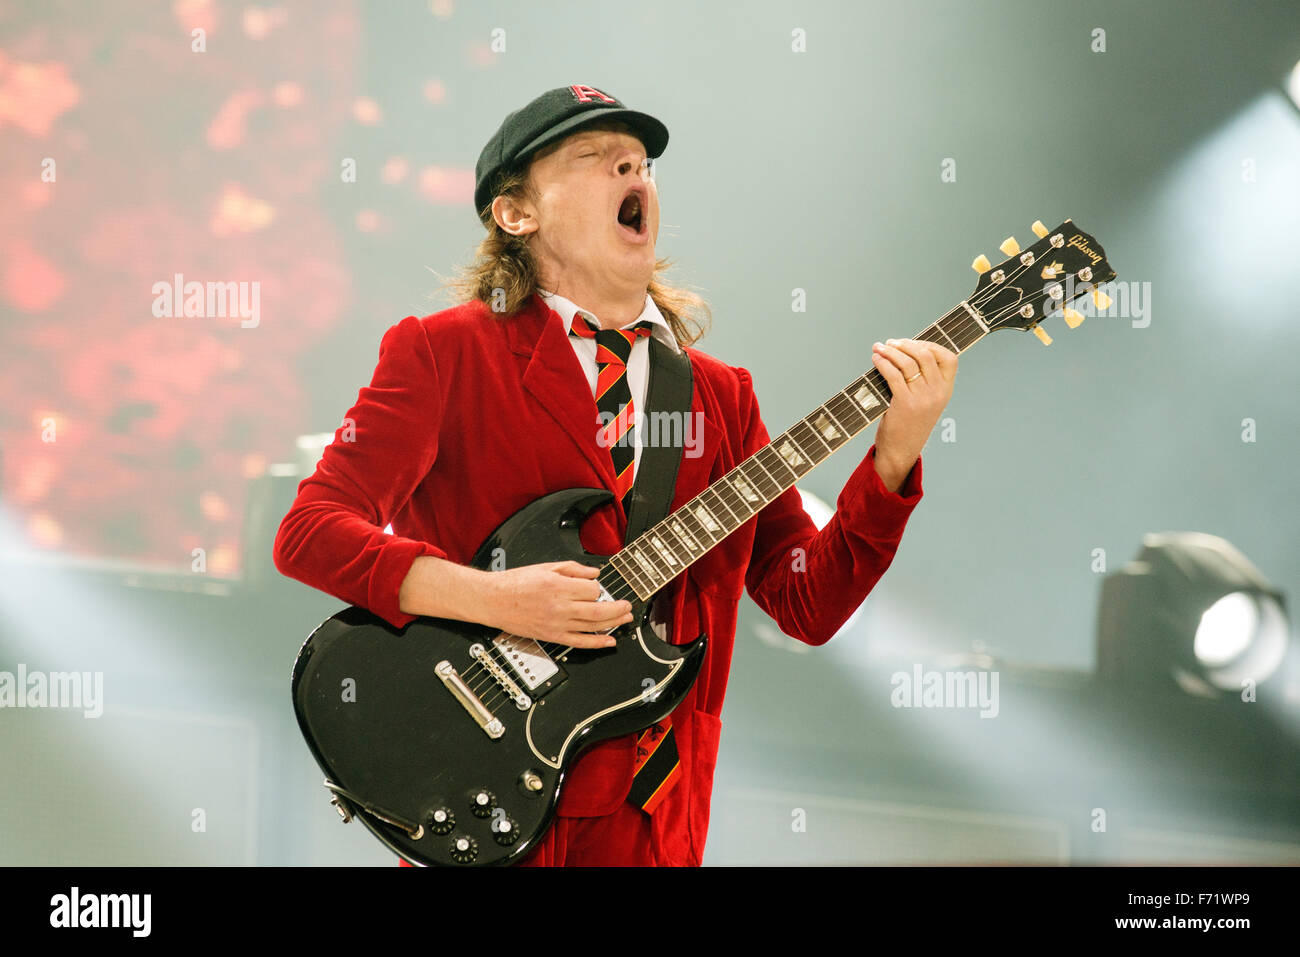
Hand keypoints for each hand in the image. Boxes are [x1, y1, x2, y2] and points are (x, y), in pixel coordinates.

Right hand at [482, 560, 632, 648]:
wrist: (493, 600)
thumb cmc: (515, 583)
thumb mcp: (546, 567)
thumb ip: (573, 569)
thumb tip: (595, 573)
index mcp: (558, 586)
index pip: (592, 589)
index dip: (598, 588)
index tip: (596, 586)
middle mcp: (559, 607)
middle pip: (598, 610)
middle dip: (618, 609)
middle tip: (628, 606)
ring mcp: (556, 624)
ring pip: (593, 627)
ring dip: (613, 624)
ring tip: (625, 620)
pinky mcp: (552, 636)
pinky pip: (579, 642)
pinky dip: (597, 643)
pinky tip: (609, 641)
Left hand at [870, 337, 957, 491]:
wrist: (901, 451)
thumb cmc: (909, 424)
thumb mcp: (925, 402)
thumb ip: (923, 380)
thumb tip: (903, 350)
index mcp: (946, 390)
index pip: (949, 358)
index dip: (930, 345)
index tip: (912, 343)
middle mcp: (938, 393)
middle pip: (925, 355)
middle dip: (905, 344)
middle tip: (891, 343)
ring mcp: (923, 398)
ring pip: (907, 363)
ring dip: (890, 351)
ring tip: (879, 348)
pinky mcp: (905, 403)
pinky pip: (893, 374)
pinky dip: (883, 363)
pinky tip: (876, 359)